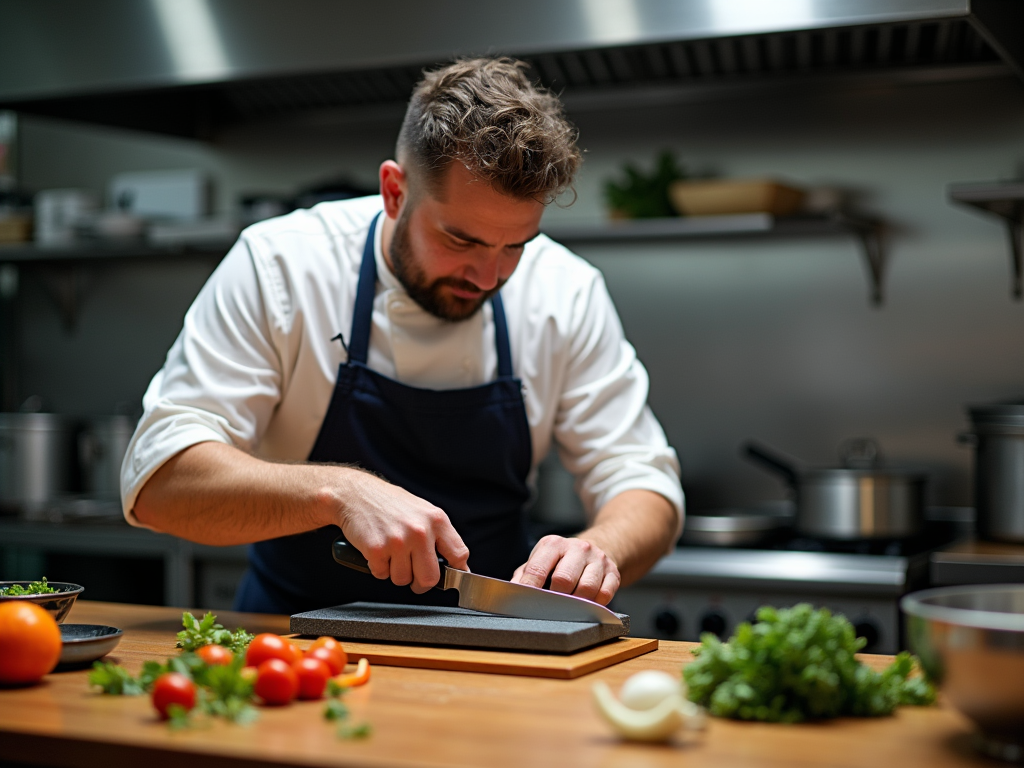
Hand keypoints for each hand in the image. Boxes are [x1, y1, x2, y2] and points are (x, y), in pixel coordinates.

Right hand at [337, 471, 469, 593]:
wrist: (356, 493)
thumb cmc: (389, 503)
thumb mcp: (423, 511)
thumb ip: (439, 535)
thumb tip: (456, 562)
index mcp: (436, 520)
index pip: (459, 554)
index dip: (457, 571)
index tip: (452, 578)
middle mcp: (420, 531)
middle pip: (431, 578)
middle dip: (421, 583)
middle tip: (414, 576)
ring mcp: (398, 541)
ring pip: (403, 580)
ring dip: (395, 573)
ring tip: (391, 553)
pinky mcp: (377, 549)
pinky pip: (382, 575)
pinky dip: (378, 568)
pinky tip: (378, 551)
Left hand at [510, 535, 619, 604]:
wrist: (594, 549)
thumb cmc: (560, 560)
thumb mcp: (540, 560)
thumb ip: (524, 576)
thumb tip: (511, 593)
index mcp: (553, 544)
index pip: (538, 568)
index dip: (529, 589)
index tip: (524, 603)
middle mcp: (577, 548)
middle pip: (564, 579)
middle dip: (555, 598)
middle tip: (550, 607)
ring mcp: (598, 559)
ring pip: (587, 588)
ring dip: (576, 603)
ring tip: (570, 606)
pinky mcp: (614, 572)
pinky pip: (605, 594)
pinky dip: (595, 604)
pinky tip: (588, 603)